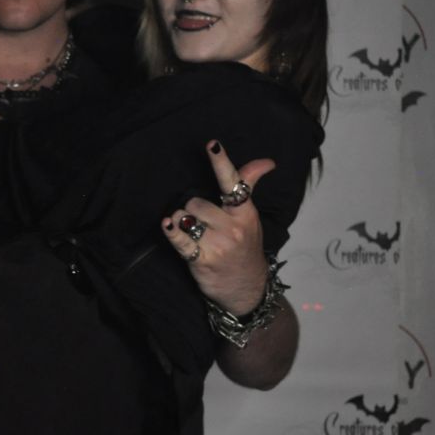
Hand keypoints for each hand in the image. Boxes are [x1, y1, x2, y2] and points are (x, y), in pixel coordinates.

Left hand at [162, 140, 274, 315]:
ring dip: (182, 221)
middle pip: (196, 202)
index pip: (233, 182)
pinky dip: (172, 231)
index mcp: (244, 213)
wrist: (247, 289)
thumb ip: (249, 185)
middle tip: (200, 221)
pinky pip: (181, 240)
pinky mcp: (202, 260)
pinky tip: (167, 224)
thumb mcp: (249, 217)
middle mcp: (233, 228)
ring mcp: (218, 245)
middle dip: (191, 209)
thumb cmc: (244, 246)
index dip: (221, 162)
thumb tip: (267, 161)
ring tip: (193, 233)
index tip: (212, 145)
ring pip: (186, 218)